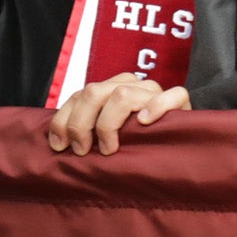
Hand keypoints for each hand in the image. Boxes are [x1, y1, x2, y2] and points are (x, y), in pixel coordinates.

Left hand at [47, 72, 189, 156]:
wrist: (173, 151)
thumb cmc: (133, 147)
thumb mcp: (102, 139)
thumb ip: (84, 132)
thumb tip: (56, 144)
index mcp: (111, 88)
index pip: (79, 94)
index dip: (63, 119)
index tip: (59, 146)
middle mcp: (131, 85)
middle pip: (93, 92)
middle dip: (80, 124)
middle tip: (82, 151)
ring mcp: (154, 92)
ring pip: (121, 94)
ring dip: (107, 124)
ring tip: (109, 148)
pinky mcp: (180, 102)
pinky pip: (171, 95)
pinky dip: (155, 107)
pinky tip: (144, 122)